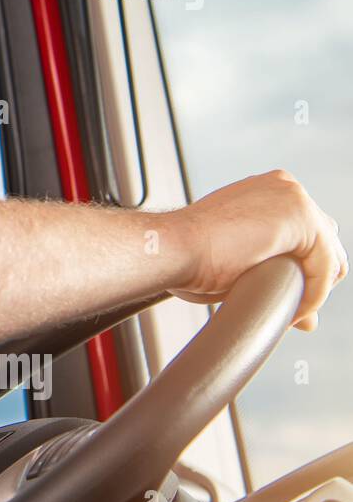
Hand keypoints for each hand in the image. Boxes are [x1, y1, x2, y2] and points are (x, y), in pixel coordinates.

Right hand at [170, 169, 347, 330]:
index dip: (301, 272)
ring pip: (329, 257)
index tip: (285, 298)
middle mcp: (284, 188)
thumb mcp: (239, 263)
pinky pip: (324, 269)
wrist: (171, 248)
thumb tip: (304, 313)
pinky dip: (312, 296)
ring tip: (290, 313)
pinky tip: (292, 312)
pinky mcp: (301, 219)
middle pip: (324, 242)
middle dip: (313, 280)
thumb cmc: (187, 256)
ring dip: (312, 290)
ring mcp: (294, 199)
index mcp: (266, 191)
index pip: (306, 235)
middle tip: (293, 309)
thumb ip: (271, 273)